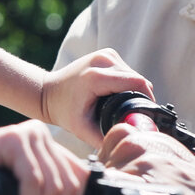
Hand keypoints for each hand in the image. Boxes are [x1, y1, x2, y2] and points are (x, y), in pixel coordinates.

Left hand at [40, 49, 154, 147]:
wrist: (47, 93)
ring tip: (123, 106)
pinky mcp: (107, 54)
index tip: (147, 116)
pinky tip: (118, 95)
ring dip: (134, 90)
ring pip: (134, 74)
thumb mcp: (83, 129)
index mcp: (97, 76)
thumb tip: (129, 141)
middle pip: (137, 79)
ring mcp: (105, 54)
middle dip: (140, 97)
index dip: (147, 100)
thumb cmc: (63, 111)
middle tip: (134, 115)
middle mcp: (103, 60)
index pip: (137, 83)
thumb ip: (105, 138)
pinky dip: (127, 83)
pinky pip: (127, 70)